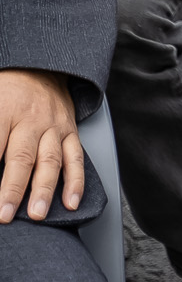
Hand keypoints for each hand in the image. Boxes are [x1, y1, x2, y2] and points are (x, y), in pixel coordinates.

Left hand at [0, 69, 80, 223]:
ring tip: (37, 214)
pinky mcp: (71, 131)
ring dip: (44, 190)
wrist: (41, 67)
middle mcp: (32, 120)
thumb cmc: (6, 89)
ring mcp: (55, 126)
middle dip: (12, 189)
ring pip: (50, 161)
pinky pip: (76, 157)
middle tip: (4, 214)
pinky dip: (75, 181)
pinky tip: (71, 201)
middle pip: (21, 158)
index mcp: (5, 111)